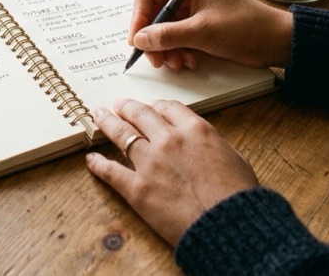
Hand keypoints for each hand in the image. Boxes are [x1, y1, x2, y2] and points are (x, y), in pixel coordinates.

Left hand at [86, 99, 259, 245]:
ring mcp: (150, 163)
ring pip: (121, 134)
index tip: (150, 106)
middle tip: (118, 105)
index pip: (168, 108)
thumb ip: (212, 145)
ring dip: (107, 123)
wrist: (229, 224)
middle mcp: (169, 140)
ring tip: (98, 116)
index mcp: (195, 129)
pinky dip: (98, 164)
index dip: (156, 106)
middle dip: (127, 107)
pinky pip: (111, 171)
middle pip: (140, 114)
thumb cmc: (237, 196)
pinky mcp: (137, 189)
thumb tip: (202, 144)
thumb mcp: (233, 158)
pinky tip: (91, 159)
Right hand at [128, 0, 292, 70]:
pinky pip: (179, 39)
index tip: (137, 40)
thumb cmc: (246, 27)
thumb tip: (140, 39)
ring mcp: (195, 12)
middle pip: (155, 14)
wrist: (277, 41)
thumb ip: (167, 35)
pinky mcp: (202, 28)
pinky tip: (190, 62)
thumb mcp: (202, 32)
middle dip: (154, 39)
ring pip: (165, 30)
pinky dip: (179, 52)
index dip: (139, 17)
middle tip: (157, 59)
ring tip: (179, 63)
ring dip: (167, 49)